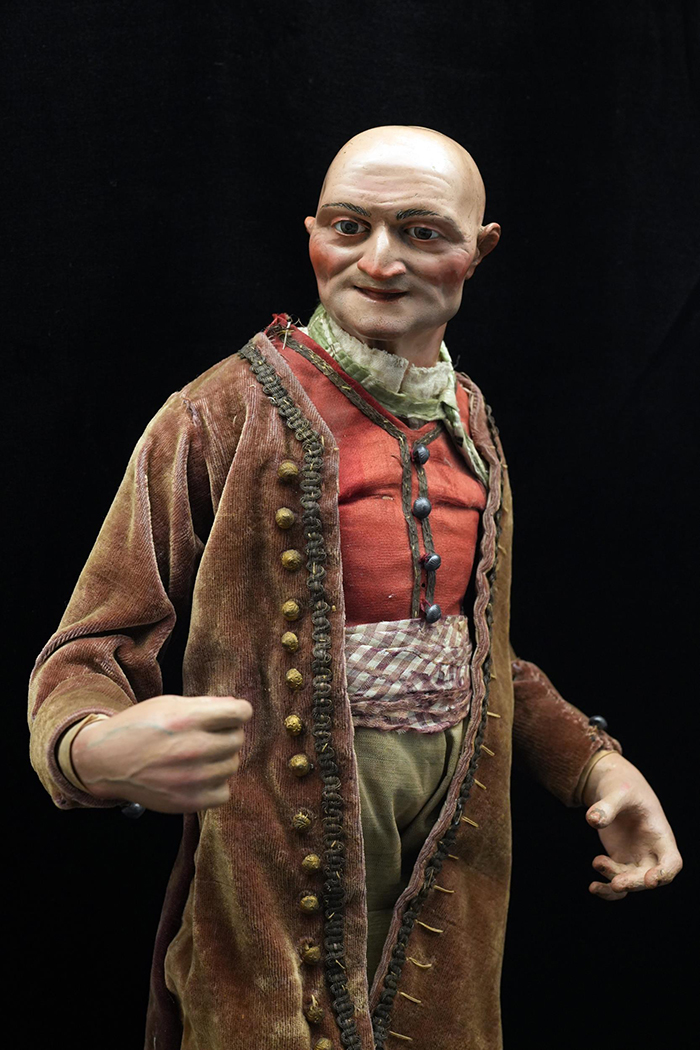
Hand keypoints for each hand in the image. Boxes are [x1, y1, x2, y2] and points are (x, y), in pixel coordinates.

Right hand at [71, 694, 252, 812]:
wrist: (106, 761)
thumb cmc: (139, 727)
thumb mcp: (169, 704)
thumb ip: (205, 705)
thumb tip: (238, 708)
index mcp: (188, 719)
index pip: (240, 712)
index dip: (239, 711)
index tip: (231, 715)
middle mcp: (193, 748)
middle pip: (238, 739)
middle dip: (226, 734)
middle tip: (208, 736)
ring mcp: (192, 778)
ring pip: (232, 765)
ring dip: (220, 759)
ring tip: (199, 756)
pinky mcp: (188, 802)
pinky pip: (224, 793)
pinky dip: (215, 785)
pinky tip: (199, 777)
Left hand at [583, 752, 681, 900]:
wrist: (612, 786)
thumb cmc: (622, 786)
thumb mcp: (618, 791)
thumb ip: (607, 806)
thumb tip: (592, 820)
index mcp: (660, 835)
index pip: (671, 862)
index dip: (664, 874)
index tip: (651, 880)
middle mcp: (652, 851)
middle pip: (650, 876)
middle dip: (635, 883)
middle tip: (616, 883)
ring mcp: (636, 858)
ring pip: (632, 882)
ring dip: (616, 883)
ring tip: (597, 863)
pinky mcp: (620, 860)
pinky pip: (616, 881)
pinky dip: (606, 889)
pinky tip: (593, 887)